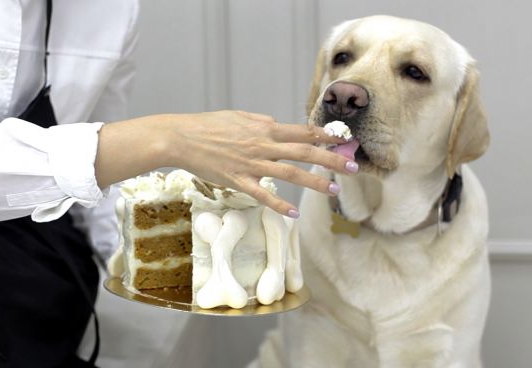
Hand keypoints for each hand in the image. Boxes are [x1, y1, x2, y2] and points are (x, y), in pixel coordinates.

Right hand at [95, 111, 356, 217]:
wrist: (181, 138)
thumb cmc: (208, 125)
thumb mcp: (238, 116)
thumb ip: (261, 122)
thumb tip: (278, 125)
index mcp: (264, 128)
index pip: (302, 132)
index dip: (326, 135)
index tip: (345, 139)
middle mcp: (262, 145)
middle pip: (304, 152)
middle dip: (331, 159)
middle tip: (353, 166)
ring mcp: (251, 164)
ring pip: (289, 173)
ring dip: (314, 182)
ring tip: (334, 189)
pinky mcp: (237, 180)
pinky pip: (261, 194)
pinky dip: (278, 204)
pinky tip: (293, 212)